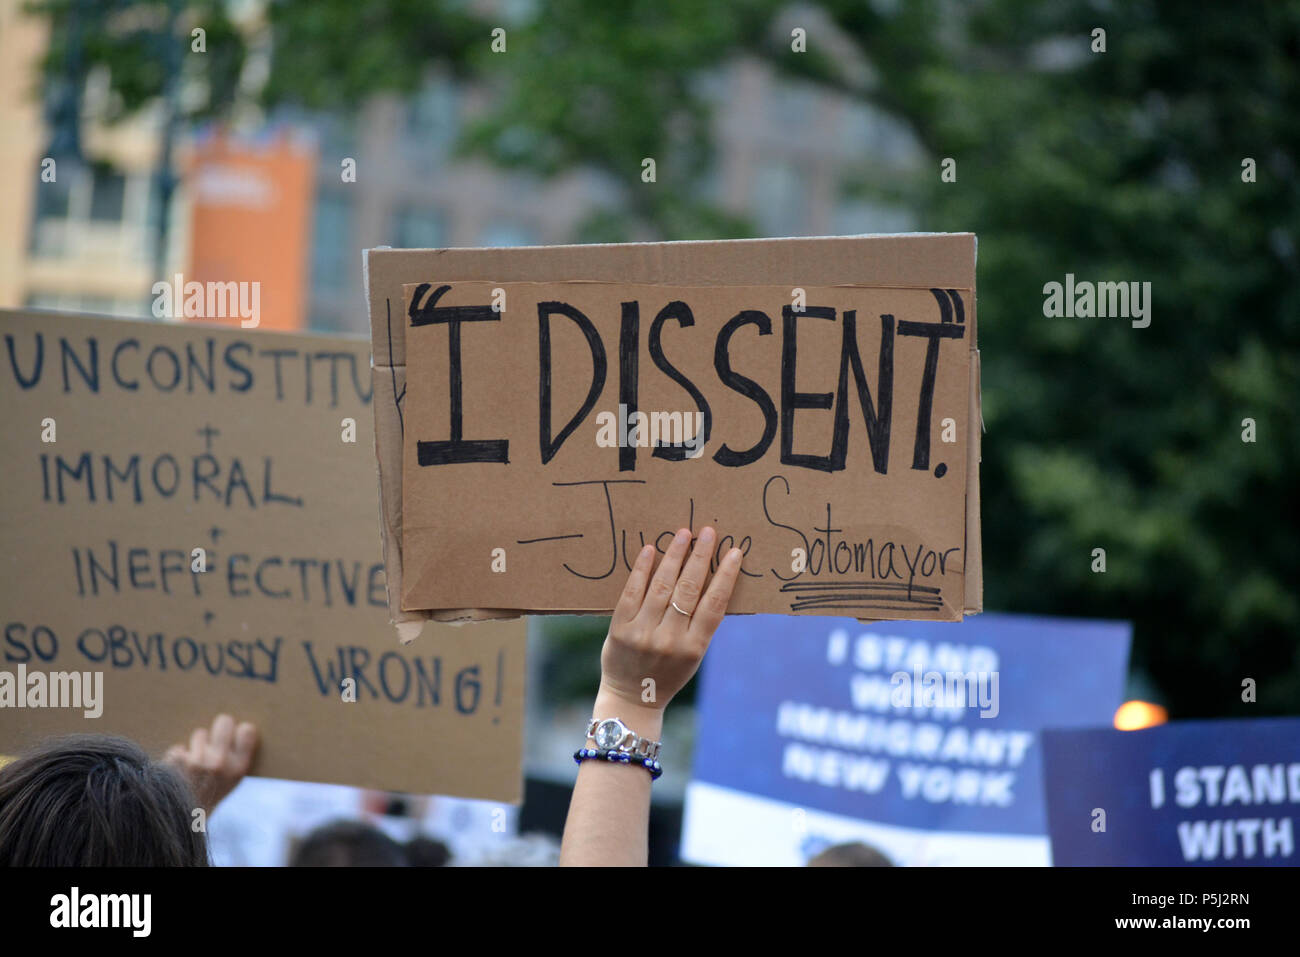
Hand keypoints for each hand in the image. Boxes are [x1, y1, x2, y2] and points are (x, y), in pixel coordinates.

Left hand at [165, 713, 258, 812]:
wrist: (183, 820)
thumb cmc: (209, 797)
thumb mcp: (232, 782)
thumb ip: (236, 759)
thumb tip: (237, 727)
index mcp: (239, 768)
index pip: (247, 730)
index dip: (239, 731)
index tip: (235, 736)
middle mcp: (221, 762)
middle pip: (224, 721)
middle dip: (219, 728)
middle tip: (214, 738)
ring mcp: (198, 760)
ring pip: (200, 733)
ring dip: (196, 746)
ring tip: (194, 764)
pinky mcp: (177, 760)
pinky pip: (179, 747)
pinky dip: (177, 758)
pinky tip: (178, 771)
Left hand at [598, 527, 741, 714]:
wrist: (632, 698)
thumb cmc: (668, 673)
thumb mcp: (693, 655)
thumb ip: (700, 625)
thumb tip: (711, 581)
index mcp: (693, 647)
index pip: (714, 605)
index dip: (725, 576)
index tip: (734, 552)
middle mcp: (669, 640)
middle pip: (688, 590)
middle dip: (700, 557)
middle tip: (708, 532)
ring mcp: (642, 634)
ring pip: (661, 587)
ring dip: (674, 556)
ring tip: (683, 534)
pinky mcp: (619, 629)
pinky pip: (631, 593)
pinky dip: (642, 570)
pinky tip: (650, 550)